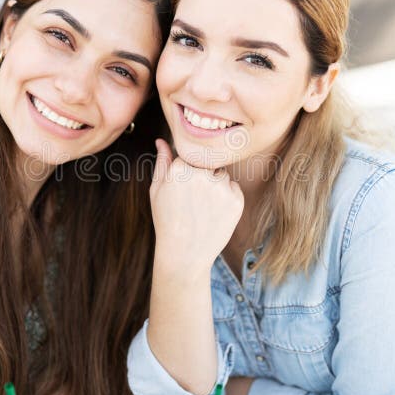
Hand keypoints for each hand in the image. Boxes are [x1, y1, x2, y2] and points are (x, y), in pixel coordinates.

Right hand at [150, 139, 243, 273]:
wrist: (185, 254)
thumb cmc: (167, 221)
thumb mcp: (157, 191)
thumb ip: (162, 162)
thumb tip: (162, 140)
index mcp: (180, 168)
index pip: (190, 156)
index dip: (186, 172)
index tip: (182, 190)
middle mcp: (202, 174)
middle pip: (208, 162)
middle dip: (203, 175)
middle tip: (193, 200)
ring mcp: (221, 187)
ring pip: (222, 174)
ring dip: (216, 185)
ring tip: (203, 209)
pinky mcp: (237, 200)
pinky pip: (234, 188)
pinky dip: (227, 198)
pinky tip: (214, 214)